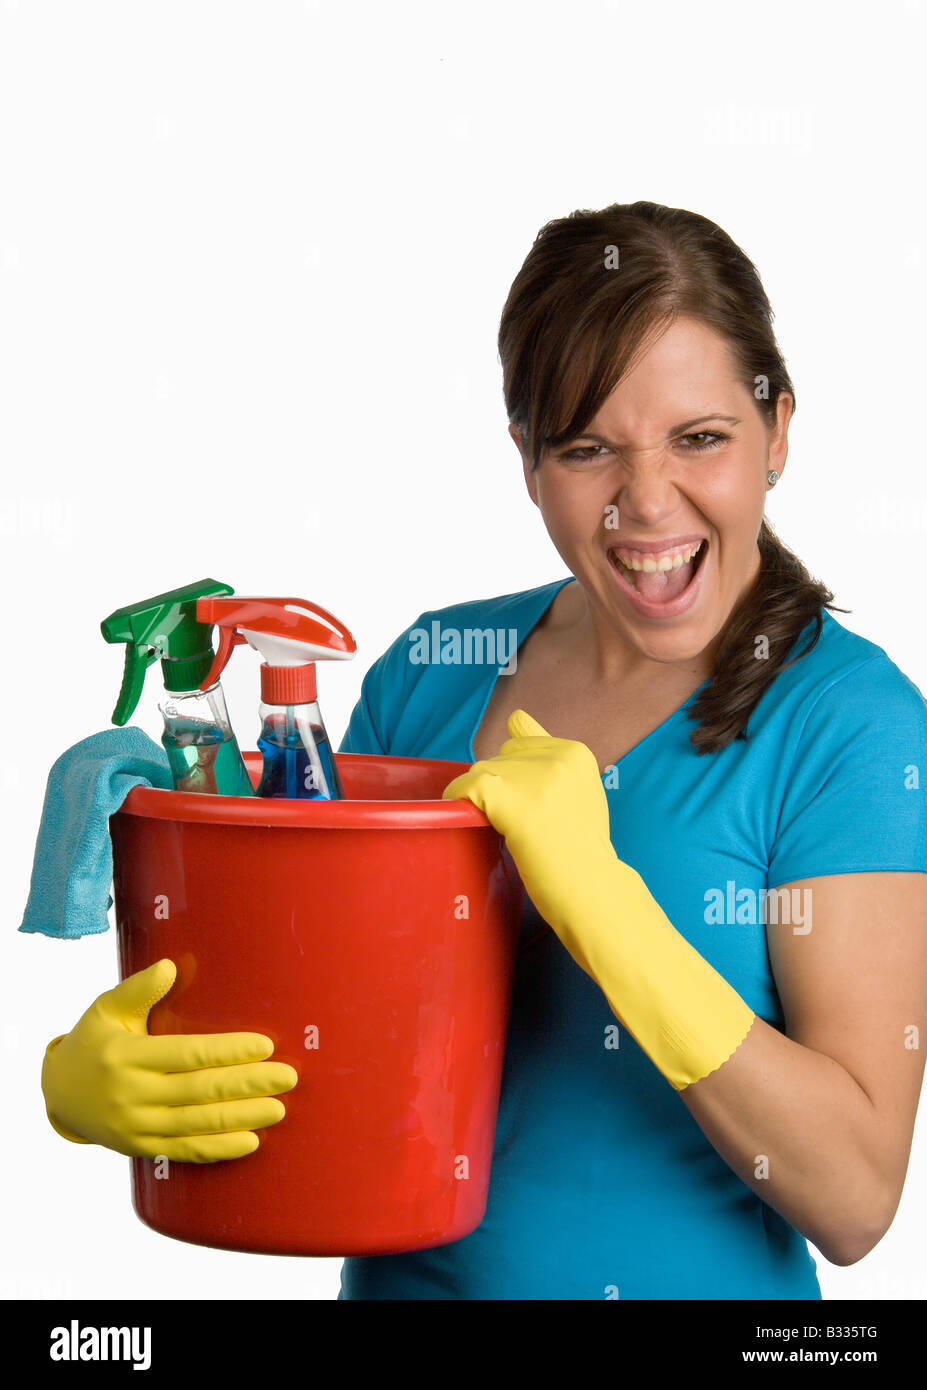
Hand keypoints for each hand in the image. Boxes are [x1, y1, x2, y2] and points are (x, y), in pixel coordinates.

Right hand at [41, 959, 297, 1162]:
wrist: (59, 1095)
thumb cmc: (93, 1042)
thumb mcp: (106, 1009)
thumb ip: (138, 989)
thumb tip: (169, 966)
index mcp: (126, 1056)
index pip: (187, 1054)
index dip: (228, 1051)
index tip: (265, 1045)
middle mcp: (131, 1094)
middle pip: (199, 1091)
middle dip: (247, 1084)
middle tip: (287, 1077)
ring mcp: (135, 1126)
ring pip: (196, 1123)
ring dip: (241, 1118)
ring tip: (278, 1108)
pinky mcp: (140, 1148)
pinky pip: (184, 1150)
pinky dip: (218, 1148)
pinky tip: (250, 1141)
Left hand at [443, 709, 621, 977]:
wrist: (589, 888)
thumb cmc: (581, 850)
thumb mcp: (577, 791)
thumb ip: (546, 755)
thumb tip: (515, 715)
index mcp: (575, 751)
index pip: (524, 744)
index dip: (520, 777)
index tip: (534, 805)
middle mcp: (555, 754)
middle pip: (500, 757)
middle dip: (502, 787)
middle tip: (527, 825)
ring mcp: (531, 774)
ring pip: (480, 772)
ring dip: (483, 801)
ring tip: (514, 832)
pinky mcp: (507, 795)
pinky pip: (464, 787)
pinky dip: (458, 803)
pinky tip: (471, 821)